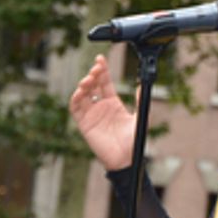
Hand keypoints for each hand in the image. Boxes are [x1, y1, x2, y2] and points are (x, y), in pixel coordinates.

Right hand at [68, 54, 137, 171]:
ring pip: (83, 95)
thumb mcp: (139, 116)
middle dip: (93, 74)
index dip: (102, 70)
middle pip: (93, 85)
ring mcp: (91, 115)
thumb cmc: (133, 140)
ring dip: (83, 85)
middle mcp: (100, 107)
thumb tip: (142, 85)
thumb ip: (139, 101)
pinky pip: (76, 109)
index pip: (104, 82)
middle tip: (96, 67)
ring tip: (89, 79)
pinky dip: (76, 99)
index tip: (100, 59)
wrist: (126, 158)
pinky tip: (80, 92)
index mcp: (113, 103)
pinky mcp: (84, 124)